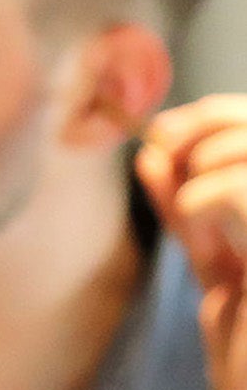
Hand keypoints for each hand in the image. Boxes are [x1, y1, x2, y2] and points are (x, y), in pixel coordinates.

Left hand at [140, 96, 246, 389]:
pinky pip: (241, 190)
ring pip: (246, 148)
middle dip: (200, 128)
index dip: (214, 115)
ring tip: (201, 234)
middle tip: (163, 163)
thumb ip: (190, 214)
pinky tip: (205, 245)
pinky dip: (203, 204)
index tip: (161, 140)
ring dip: (202, 178)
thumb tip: (151, 150)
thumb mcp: (217, 273)